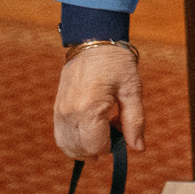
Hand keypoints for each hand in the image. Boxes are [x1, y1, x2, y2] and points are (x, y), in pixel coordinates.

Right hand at [53, 43, 143, 157]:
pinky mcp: (56, 110)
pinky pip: (61, 136)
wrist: (93, 43)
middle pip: (80, 150)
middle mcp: (69, 114)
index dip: (112, 147)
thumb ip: (135, 120)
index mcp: (88, 109)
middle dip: (100, 148)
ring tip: (105, 128)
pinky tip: (92, 128)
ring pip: (68, 146)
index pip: (95, 146)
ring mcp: (59, 112)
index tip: (123, 133)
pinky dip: (75, 140)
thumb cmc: (116, 64)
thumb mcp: (132, 89)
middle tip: (116, 130)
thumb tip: (138, 148)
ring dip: (86, 147)